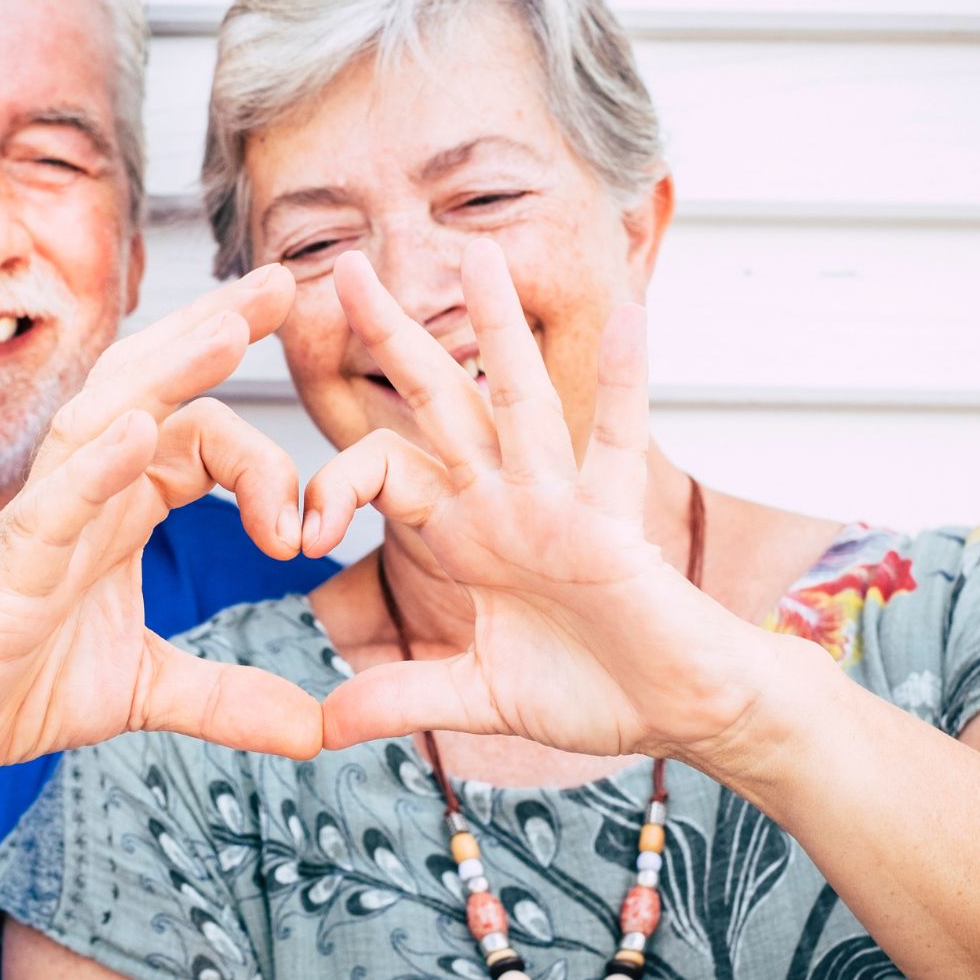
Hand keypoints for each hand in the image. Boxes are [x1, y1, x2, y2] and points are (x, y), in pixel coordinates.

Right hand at [0, 266, 322, 800]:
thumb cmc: (4, 688)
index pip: (200, 439)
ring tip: (229, 328)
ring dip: (170, 371)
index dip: (265, 465)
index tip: (304, 535)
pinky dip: (98, 464)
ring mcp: (41, 520)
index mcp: (118, 509)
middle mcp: (83, 494)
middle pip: (154, 388)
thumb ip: (231, 698)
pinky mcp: (8, 565)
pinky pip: (55, 500)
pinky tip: (138, 430)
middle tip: (284, 283)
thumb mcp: (144, 691)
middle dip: (217, 331)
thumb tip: (316, 729)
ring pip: (106, 417)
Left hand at [306, 241, 790, 760]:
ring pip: (519, 400)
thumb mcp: (477, 694)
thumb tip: (323, 726)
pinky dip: (626, 385)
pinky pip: (618, 445)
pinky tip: (630, 320)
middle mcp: (505, 501)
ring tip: (476, 252)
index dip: (335, 487)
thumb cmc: (594, 689)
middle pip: (436, 401)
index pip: (384, 471)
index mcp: (467, 532)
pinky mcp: (610, 526)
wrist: (678, 713)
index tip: (300, 536)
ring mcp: (558, 504)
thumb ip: (403, 696)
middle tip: (343, 266)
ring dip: (498, 328)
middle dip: (391, 335)